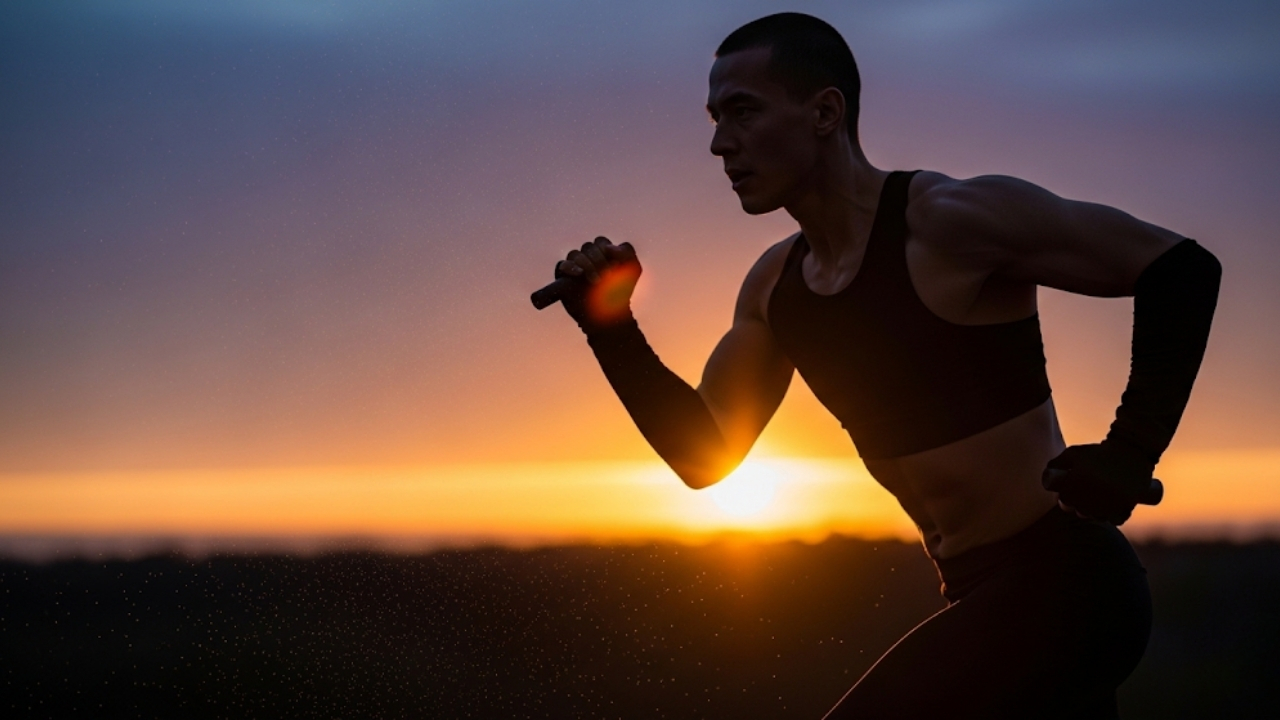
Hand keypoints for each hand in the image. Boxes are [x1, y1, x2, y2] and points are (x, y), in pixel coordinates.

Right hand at [554, 236, 640, 330]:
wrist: (611, 314)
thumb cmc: (622, 290)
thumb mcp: (633, 269)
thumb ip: (626, 252)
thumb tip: (608, 247)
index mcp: (602, 251)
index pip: (600, 242)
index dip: (606, 251)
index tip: (615, 266)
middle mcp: (587, 256)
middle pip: (588, 247)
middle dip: (598, 260)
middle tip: (607, 276)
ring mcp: (575, 266)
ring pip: (575, 254)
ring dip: (586, 264)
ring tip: (595, 280)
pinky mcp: (564, 277)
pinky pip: (562, 265)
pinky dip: (570, 267)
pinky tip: (579, 274)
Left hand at [1041, 441, 1157, 524]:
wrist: (1131, 450)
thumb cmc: (1099, 453)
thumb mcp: (1073, 453)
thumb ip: (1057, 464)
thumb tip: (1048, 474)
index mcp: (1074, 487)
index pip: (1064, 501)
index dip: (1065, 496)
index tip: (1069, 489)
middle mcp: (1089, 500)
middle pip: (1078, 511)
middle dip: (1078, 503)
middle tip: (1085, 492)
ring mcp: (1108, 506)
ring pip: (1096, 517)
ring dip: (1095, 510)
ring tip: (1098, 497)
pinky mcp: (1126, 508)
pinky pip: (1115, 519)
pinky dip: (1113, 515)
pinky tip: (1112, 506)